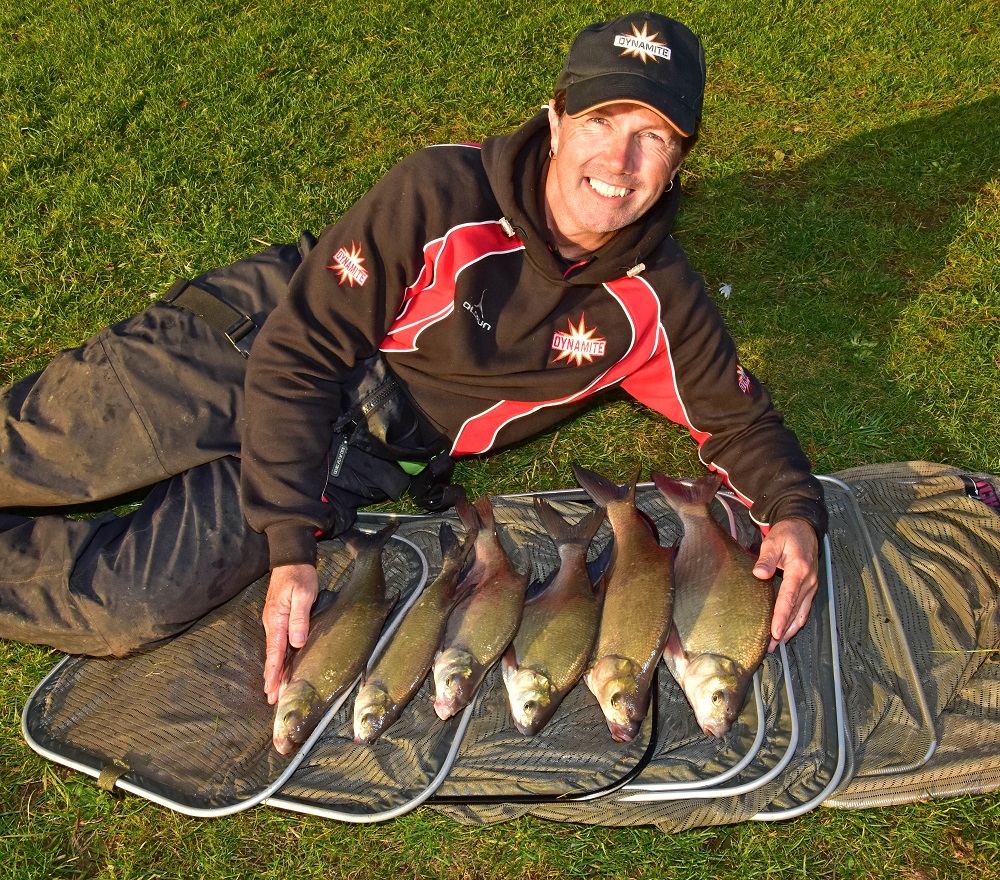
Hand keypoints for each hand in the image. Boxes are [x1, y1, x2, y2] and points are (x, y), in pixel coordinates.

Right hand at [262, 563, 318, 704]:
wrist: (291, 560)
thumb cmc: (299, 576)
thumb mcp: (303, 595)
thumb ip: (300, 618)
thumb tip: (297, 643)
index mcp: (276, 619)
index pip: (275, 651)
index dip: (274, 671)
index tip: (271, 689)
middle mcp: (271, 623)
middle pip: (272, 655)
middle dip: (271, 677)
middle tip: (271, 699)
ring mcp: (274, 622)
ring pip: (274, 650)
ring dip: (274, 670)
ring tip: (274, 690)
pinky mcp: (279, 619)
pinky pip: (277, 643)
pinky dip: (277, 658)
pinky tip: (280, 667)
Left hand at [752, 518, 819, 650]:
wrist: (804, 528)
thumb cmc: (787, 534)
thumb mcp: (774, 541)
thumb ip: (766, 558)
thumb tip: (759, 574)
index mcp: (799, 570)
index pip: (789, 598)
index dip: (781, 617)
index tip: (774, 632)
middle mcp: (809, 581)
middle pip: (796, 611)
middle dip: (784, 630)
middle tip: (771, 647)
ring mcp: (812, 586)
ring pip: (802, 614)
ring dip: (790, 630)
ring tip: (777, 645)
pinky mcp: (810, 588)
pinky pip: (804, 609)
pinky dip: (795, 622)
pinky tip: (786, 631)